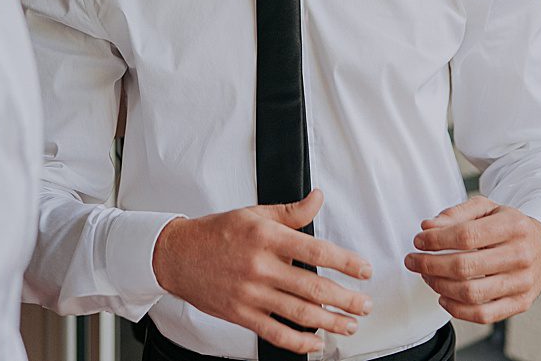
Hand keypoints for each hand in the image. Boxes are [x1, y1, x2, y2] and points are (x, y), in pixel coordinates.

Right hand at [152, 190, 374, 353]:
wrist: (176, 255)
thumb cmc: (214, 234)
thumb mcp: (252, 214)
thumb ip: (290, 212)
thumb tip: (317, 199)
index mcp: (265, 237)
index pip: (316, 250)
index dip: (347, 262)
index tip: (364, 270)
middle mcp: (259, 266)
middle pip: (314, 287)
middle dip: (347, 300)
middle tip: (364, 304)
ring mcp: (250, 293)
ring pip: (300, 313)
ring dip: (331, 322)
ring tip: (349, 324)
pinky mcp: (240, 313)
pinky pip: (275, 332)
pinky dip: (299, 341)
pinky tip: (316, 342)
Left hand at [404, 196, 540, 322]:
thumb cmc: (510, 228)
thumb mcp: (486, 209)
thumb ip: (455, 214)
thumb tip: (428, 227)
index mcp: (513, 227)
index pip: (465, 235)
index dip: (435, 240)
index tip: (419, 241)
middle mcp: (522, 255)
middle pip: (464, 266)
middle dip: (429, 264)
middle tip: (413, 260)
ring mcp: (523, 282)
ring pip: (471, 293)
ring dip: (439, 286)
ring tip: (427, 276)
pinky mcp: (521, 303)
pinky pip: (483, 315)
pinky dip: (456, 310)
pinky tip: (443, 296)